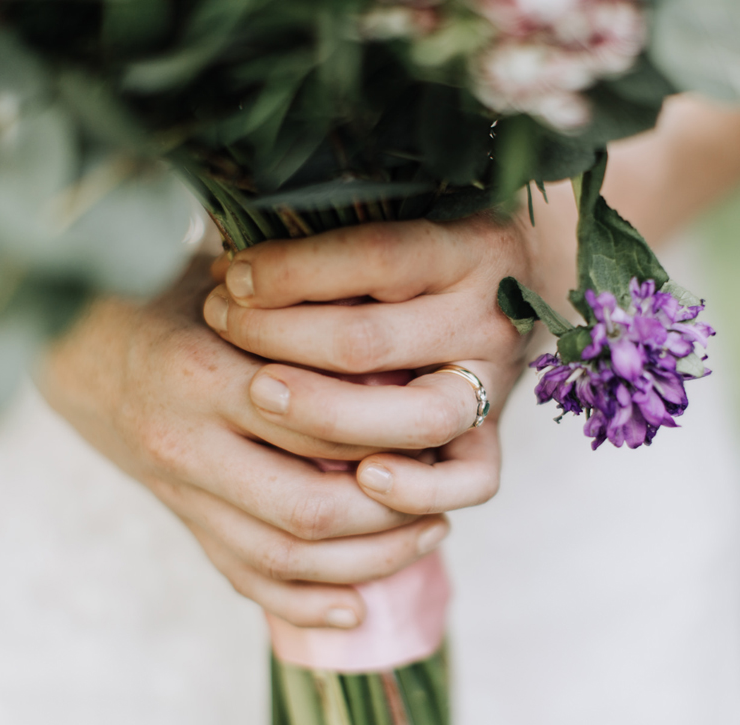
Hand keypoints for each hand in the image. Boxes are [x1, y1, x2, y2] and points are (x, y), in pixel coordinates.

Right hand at [39, 256, 449, 629]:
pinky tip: (358, 607)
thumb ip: (301, 313)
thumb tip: (401, 341)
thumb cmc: (176, 303)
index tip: (438, 428)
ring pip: (283, 559)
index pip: (315, 423)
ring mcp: (180, 495)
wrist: (80, 348)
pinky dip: (306, 606)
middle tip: (443, 497)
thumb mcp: (234, 287)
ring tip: (428, 535)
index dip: (387, 435)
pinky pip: (246, 581)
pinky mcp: (184, 523)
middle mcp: (185, 444)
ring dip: (367, 561)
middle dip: (388, 514)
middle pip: (306, 507)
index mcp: (200, 374)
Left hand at [201, 211, 538, 516]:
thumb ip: (331, 235)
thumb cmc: (424, 249)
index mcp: (468, 247)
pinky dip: (418, 490)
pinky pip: (473, 482)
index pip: (374, 257)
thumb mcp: (394, 218)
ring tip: (260, 395)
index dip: (293, 269)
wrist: (514, 279)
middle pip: (373, 341)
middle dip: (282, 336)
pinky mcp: (494, 437)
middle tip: (225, 323)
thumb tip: (234, 266)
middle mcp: (487, 316)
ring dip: (330, 414)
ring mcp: (495, 383)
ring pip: (420, 417)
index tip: (235, 275)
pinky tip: (362, 480)